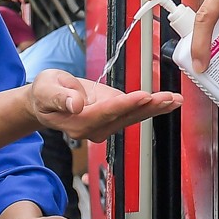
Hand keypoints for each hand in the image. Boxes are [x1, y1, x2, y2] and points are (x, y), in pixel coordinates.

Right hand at [27, 69, 180, 143]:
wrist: (45, 101)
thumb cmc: (44, 94)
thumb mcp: (45, 89)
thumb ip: (60, 97)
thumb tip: (76, 104)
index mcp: (77, 122)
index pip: (105, 112)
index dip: (124, 104)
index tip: (142, 96)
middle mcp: (93, 129)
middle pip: (125, 116)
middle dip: (148, 107)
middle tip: (168, 99)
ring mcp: (104, 126)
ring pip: (134, 116)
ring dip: (155, 108)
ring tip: (174, 100)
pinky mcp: (112, 119)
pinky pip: (134, 113)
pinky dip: (152, 107)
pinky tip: (167, 102)